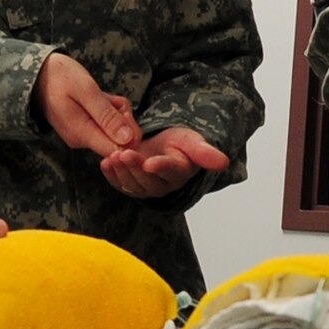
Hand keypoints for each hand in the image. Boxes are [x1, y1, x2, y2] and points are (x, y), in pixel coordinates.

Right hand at [35, 52, 140, 155]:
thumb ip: (107, 116)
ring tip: (100, 95)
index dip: (131, 135)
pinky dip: (109, 108)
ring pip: (116, 128)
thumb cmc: (58, 77)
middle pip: (121, 139)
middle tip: (109, 98)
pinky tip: (99, 97)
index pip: (118, 151)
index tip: (123, 113)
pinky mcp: (85, 128)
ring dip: (116, 109)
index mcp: (82, 135)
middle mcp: (83, 140)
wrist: (36, 74)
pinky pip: (107, 122)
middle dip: (124, 116)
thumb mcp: (86, 90)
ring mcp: (84, 135)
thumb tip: (129, 140)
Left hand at [100, 126, 228, 198]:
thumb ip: (205, 153)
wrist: (165, 145)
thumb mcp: (193, 142)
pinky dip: (111, 175)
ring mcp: (146, 187)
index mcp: (180, 172)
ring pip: (132, 184)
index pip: (170, 171)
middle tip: (124, 153)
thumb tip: (224, 162)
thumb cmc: (181, 143)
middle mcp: (163, 184)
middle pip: (148, 180)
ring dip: (121, 171)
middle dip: (135, 167)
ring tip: (112, 156)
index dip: (160, 167)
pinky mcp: (131, 185)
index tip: (150, 162)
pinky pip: (120, 183)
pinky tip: (104, 163)